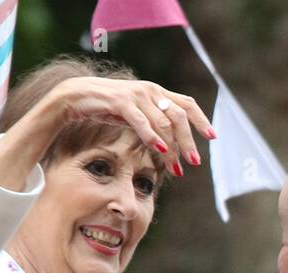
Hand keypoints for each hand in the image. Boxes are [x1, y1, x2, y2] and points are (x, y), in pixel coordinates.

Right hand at [0, 76, 213, 186]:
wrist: (74, 97)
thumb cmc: (106, 107)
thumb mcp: (136, 114)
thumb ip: (154, 121)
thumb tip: (173, 142)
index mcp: (156, 91)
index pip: (186, 103)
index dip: (202, 119)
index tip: (213, 137)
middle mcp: (149, 90)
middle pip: (179, 116)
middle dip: (189, 141)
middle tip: (195, 162)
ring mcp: (135, 95)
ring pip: (163, 122)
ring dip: (173, 146)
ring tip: (177, 167)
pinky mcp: (120, 102)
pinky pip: (141, 121)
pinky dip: (152, 136)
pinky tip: (160, 151)